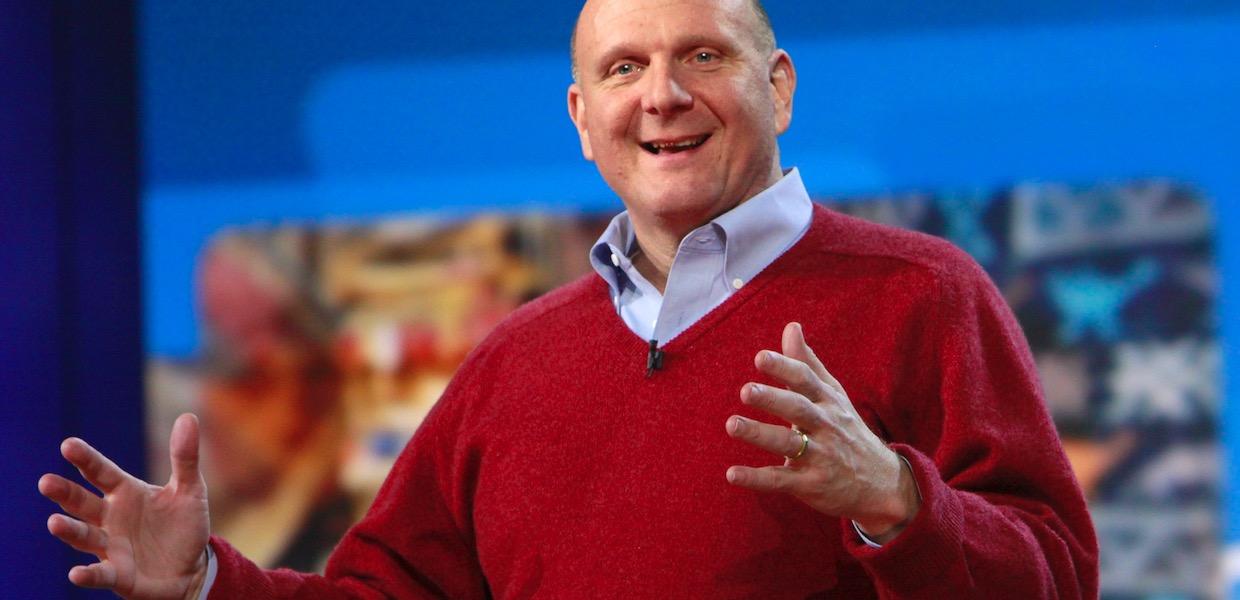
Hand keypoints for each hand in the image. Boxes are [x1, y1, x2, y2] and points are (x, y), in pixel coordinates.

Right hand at [39, 413, 210, 599]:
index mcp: (126, 492)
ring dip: (69, 530)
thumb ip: (185, 458)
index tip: (69, 445)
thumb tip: (188, 417)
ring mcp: (111, 547)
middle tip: (46, 482)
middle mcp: (111, 518)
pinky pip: (101, 574)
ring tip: (54, 522)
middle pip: (82, 503)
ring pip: (84, 537)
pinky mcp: (118, 575)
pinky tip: (77, 573)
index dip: (86, 459)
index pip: (101, 472)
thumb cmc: (184, 526)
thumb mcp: (190, 490)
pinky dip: (88, 574)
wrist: (191, 568)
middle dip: (65, 493)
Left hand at [725, 323, 920, 542]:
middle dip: (773, 399)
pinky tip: (732, 474)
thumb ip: (807, 363)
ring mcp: (820, 456)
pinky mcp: (811, 485)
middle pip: (799, 409)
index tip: (760, 357)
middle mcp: (826, 426)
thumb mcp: (833, 395)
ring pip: (789, 443)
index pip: (806, 380)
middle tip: (745, 391)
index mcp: (828, 402)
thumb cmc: (847, 430)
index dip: (784, 368)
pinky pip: (782, 480)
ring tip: (732, 425)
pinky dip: (757, 479)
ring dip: (760, 434)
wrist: (881, 483)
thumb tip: (790, 326)